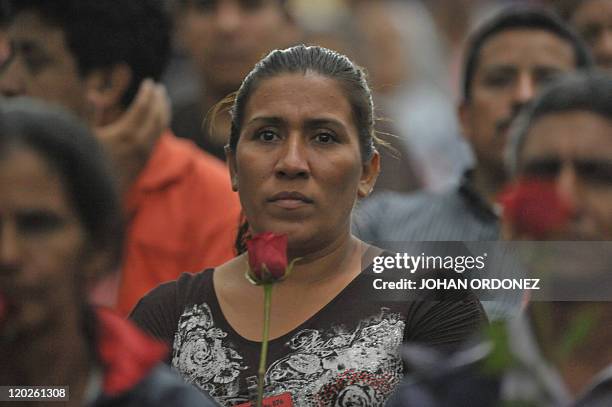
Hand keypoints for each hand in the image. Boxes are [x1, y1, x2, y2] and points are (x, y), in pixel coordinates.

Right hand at [94, 79, 169, 193]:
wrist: (93, 195)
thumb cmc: (84, 161)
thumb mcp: (84, 136)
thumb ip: (92, 115)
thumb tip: (96, 96)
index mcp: (125, 134)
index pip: (143, 108)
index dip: (147, 93)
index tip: (149, 82)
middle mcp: (139, 144)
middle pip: (156, 117)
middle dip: (159, 101)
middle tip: (159, 89)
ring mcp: (143, 155)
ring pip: (159, 129)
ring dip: (162, 112)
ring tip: (163, 100)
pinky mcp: (143, 162)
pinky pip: (156, 139)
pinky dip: (159, 125)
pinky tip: (157, 120)